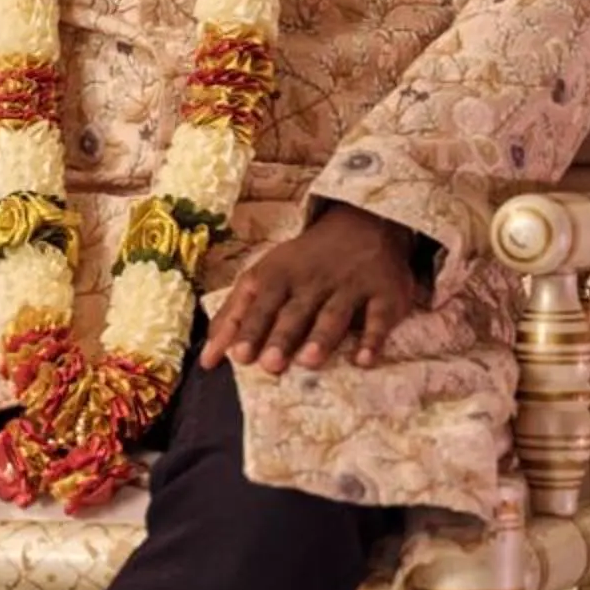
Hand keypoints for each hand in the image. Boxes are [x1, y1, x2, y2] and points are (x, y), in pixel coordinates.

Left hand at [199, 204, 426, 375]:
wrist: (364, 224)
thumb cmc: (303, 262)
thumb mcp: (265, 275)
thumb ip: (235, 315)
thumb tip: (206, 358)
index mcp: (279, 273)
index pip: (260, 302)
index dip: (249, 328)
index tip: (238, 356)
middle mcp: (313, 279)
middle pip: (295, 311)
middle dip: (281, 337)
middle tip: (270, 364)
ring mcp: (350, 286)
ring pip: (333, 314)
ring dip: (321, 337)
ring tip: (309, 361)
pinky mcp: (383, 294)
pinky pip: (378, 318)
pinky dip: (372, 338)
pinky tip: (364, 360)